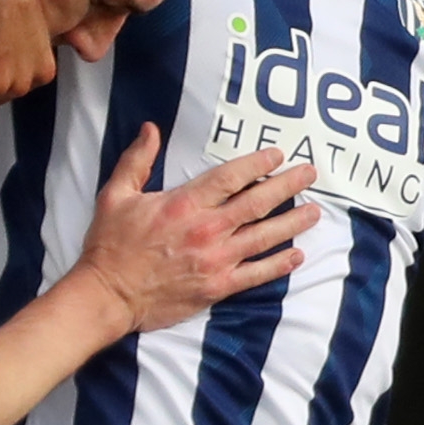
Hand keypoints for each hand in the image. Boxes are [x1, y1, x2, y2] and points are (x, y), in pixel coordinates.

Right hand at [73, 128, 315, 332]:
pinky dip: (279, 264)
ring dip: (293, 222)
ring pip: (265, 237)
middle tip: (310, 173)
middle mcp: (207, 229)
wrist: (108, 295)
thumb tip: (150, 129)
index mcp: (185, 204)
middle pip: (258, 202)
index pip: (231, 177)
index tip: (277, 155)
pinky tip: (296, 255)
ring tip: (315, 211)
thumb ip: (137, 160)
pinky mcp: (218, 287)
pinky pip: (257, 274)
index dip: (258, 164)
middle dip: (288, 185)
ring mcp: (216, 260)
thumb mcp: (116, 195)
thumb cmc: (110, 246)